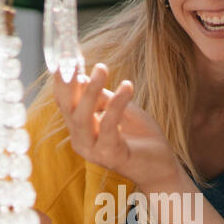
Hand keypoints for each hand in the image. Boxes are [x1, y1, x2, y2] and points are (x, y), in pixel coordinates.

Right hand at [53, 63, 178, 188]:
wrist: (162, 167)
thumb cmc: (140, 137)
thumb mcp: (119, 109)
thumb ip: (102, 97)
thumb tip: (81, 77)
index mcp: (80, 129)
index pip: (64, 102)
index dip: (62, 79)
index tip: (64, 56)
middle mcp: (81, 141)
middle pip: (67, 109)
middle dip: (69, 82)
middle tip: (75, 59)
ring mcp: (93, 151)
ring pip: (82, 118)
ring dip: (90, 91)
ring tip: (102, 68)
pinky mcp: (110, 156)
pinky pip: (108, 126)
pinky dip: (116, 105)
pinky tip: (128, 87)